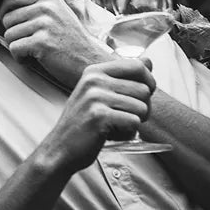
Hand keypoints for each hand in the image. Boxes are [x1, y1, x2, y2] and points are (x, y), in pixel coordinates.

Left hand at [0, 0, 109, 87]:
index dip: (5, 12)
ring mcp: (45, 25)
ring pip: (8, 35)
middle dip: (13, 34)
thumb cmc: (70, 42)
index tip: (11, 24)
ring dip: (17, 47)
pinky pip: (14, 49)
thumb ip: (36, 7)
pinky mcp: (42, 43)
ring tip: (34, 51)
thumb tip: (4, 7)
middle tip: (29, 43)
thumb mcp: (57, 15)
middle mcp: (46, 8)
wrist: (90, 63)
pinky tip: (34, 59)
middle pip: (7, 18)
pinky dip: (20, 58)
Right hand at [40, 58, 155, 173]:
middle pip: (144, 89)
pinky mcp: (99, 116)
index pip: (137, 65)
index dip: (149, 82)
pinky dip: (128, 133)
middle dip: (142, 108)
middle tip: (123, 118)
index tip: (142, 96)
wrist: (60, 148)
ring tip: (115, 126)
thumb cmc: (82, 123)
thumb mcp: (98, 93)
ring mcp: (95, 97)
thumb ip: (123, 77)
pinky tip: (111, 134)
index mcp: (94, 71)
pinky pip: (134, 122)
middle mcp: (94, 80)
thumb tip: (148, 61)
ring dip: (135, 122)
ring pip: (142, 107)